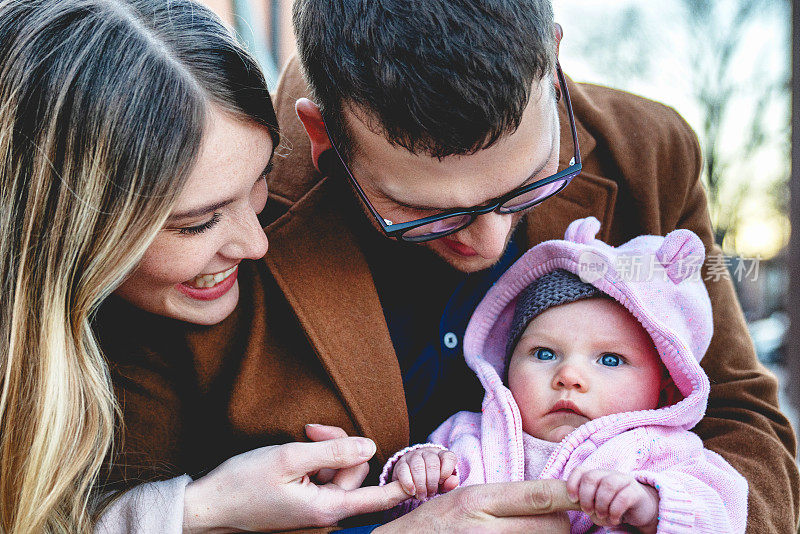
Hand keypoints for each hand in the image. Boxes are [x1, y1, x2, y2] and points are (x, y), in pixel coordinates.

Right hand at [182, 425, 408, 532]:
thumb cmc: (243, 483)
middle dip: (339, 446)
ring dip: (325, 452)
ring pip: (338, 474)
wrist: (208, 506)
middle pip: (354, 473)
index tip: (424, 481)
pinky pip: (322, 480)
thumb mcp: (289, 459)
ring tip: (300, 439)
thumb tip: (369, 445)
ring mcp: (314, 512)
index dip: (401, 487)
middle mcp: (325, 515)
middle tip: (311, 430)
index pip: (375, 499)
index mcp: (325, 509)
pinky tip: (295, 453)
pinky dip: (314, 462)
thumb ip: (332, 451)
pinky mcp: (303, 506)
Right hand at [375, 479, 576, 532]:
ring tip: (533, 531)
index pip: (537, 496)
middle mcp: (485, 528)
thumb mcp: (464, 497)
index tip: (584, 490)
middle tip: (555, 520)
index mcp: (479, 500)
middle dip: (562, 523)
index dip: (568, 493)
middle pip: (552, 526)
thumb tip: (548, 498)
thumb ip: (504, 499)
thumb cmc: (435, 521)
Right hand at [391, 446, 458, 499]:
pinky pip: (403, 471)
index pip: (448, 457)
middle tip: (430, 494)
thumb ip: (449, 484)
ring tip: (421, 495)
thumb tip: (454, 481)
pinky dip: (408, 483)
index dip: (446, 472)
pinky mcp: (401, 463)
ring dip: (420, 484)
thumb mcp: (442, 484)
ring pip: (418, 466)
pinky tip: (412, 492)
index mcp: (441, 455)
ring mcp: (413, 456)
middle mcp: (427, 452)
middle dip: (432, 482)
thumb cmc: (432, 481)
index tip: (441, 483)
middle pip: (432, 464)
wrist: (412, 479)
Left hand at [566, 468, 658, 531]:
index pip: (580, 471)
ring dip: (601, 504)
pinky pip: (623, 498)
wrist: (641, 510)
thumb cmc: (613, 507)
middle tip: (588, 511)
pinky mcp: (636, 491)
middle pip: (591, 477)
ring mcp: (624, 480)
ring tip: (602, 516)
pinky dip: (615, 511)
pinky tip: (615, 519)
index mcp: (597, 475)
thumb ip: (587, 503)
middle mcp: (609, 474)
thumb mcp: (597, 505)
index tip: (573, 500)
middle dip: (586, 497)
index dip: (573, 484)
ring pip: (608, 485)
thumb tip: (581, 505)